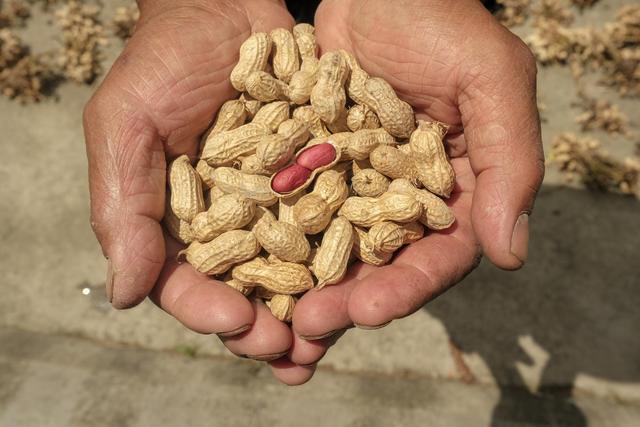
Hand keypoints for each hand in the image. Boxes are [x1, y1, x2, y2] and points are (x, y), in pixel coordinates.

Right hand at [83, 0, 316, 383]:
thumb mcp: (127, 126)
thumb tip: (123, 296)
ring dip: (315, 305)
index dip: (209, 310)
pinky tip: (373, 272)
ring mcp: (278, 203)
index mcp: (178, 223)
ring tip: (335, 333)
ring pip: (297, 266)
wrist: (222, 10)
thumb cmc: (164, 64)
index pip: (186, 281)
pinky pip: (337, 218)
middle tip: (295, 354)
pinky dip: (352, 247)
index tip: (237, 325)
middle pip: (248, 288)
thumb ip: (123, 206)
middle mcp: (232, 222)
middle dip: (269, 325)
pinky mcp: (318, 178)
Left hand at [291, 0, 543, 359]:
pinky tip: (246, 268)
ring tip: (274, 319)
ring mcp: (356, 187)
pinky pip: (294, 211)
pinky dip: (274, 241)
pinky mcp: (314, 169)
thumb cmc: (441, 21)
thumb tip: (511, 254)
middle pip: (380, 266)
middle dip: (348, 300)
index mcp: (455, 191)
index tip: (368, 310)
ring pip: (333, 250)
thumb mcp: (491, 79)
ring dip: (306, 286)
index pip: (439, 255)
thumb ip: (509, 161)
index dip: (408, 287)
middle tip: (310, 327)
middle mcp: (404, 199)